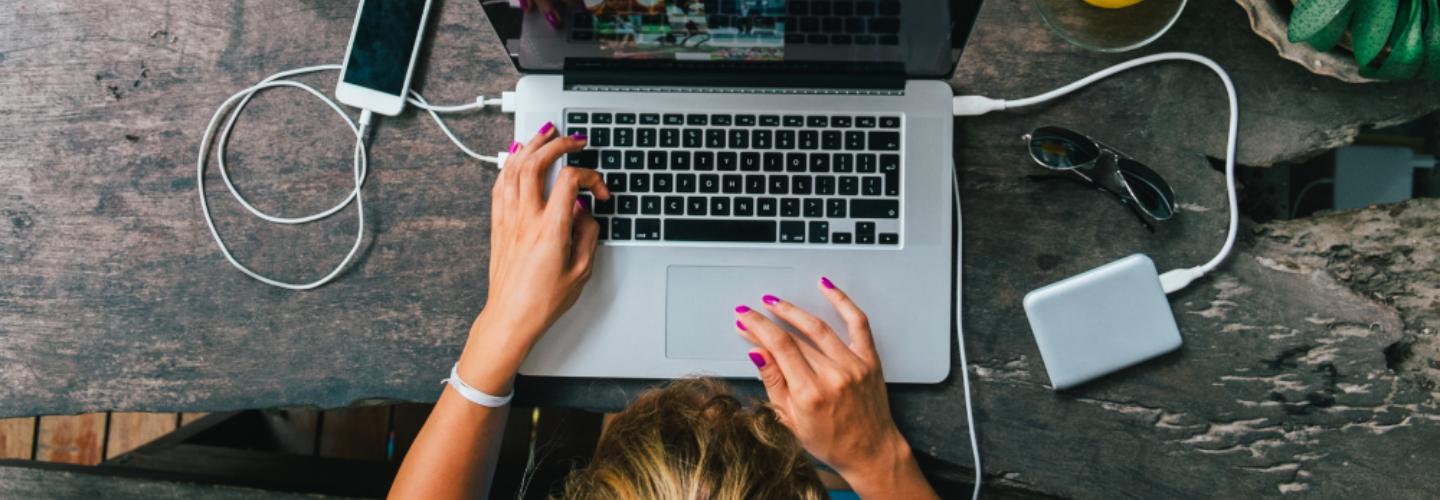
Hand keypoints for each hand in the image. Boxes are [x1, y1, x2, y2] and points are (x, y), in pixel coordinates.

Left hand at [458, 123, 608, 392]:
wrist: (510, 317)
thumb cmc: (543, 301)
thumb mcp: (581, 271)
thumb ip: (588, 234)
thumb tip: (585, 212)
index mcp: (550, 229)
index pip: (569, 180)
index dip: (590, 177)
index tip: (600, 192)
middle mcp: (526, 218)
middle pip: (537, 162)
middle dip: (557, 144)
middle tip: (574, 140)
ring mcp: (509, 219)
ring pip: (514, 167)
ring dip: (531, 145)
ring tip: (545, 134)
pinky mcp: (498, 224)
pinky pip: (501, 184)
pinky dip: (509, 164)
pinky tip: (517, 156)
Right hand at [735, 279, 936, 498]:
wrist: (870, 452)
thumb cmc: (831, 443)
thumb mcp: (790, 420)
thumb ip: (774, 382)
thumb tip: (757, 353)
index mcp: (810, 393)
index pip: (778, 347)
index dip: (757, 327)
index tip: (744, 318)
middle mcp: (833, 376)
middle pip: (795, 337)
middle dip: (768, 321)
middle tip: (752, 311)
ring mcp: (853, 365)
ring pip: (819, 327)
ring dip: (793, 310)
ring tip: (775, 302)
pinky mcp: (869, 360)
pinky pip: (857, 323)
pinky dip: (842, 301)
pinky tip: (826, 288)